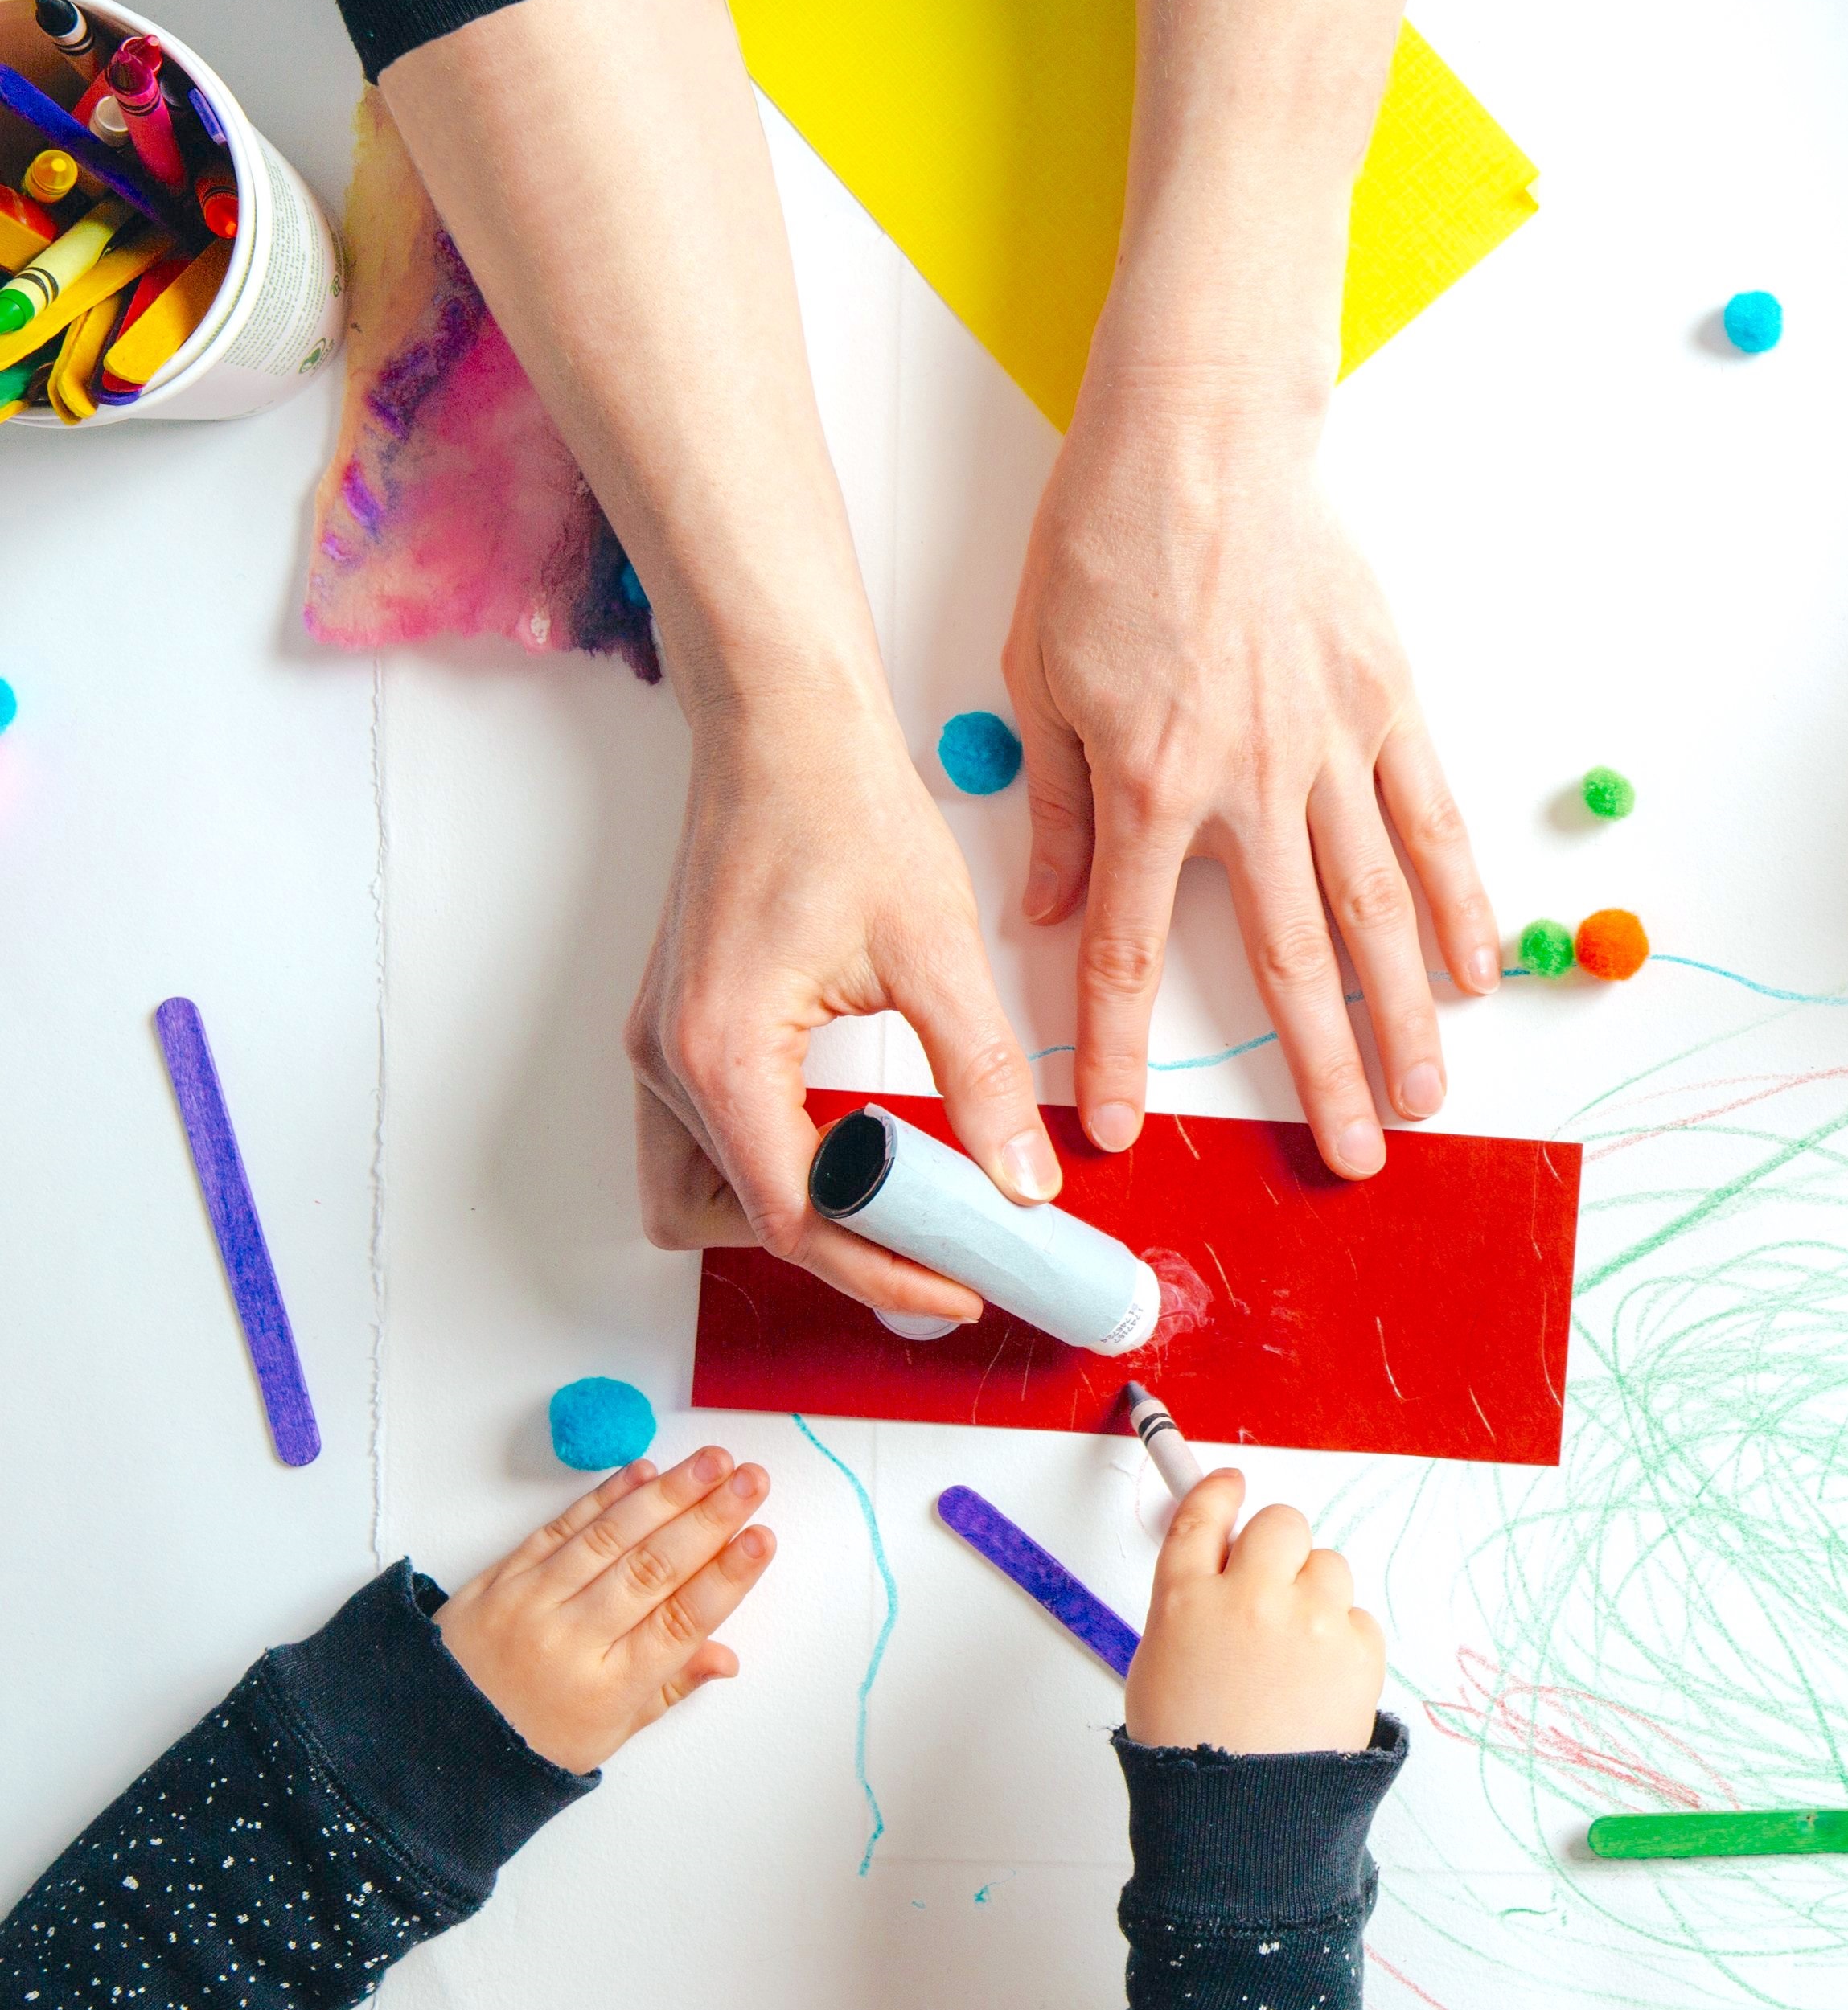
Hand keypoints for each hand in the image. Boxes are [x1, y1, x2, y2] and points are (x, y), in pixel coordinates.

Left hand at [436, 1448, 776, 1772]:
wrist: (427, 1736)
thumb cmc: (529, 1740)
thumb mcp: (607, 1734)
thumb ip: (669, 1687)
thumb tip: (725, 1657)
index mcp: (606, 1689)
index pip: (679, 1622)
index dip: (725, 1578)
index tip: (762, 1539)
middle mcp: (571, 1641)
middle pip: (652, 1569)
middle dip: (709, 1519)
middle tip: (752, 1481)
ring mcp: (533, 1603)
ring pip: (611, 1538)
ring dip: (668, 1493)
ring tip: (713, 1461)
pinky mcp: (502, 1576)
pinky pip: (561, 1527)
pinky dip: (604, 1496)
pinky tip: (643, 1471)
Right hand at [626, 691, 1055, 1324]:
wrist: (781, 724)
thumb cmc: (841, 809)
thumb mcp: (935, 950)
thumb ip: (981, 1076)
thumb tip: (1024, 1179)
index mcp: (722, 1052)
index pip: (796, 1218)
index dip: (887, 1269)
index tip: (966, 1285)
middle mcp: (668, 1060)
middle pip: (732, 1223)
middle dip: (833, 1253)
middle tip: (939, 1248)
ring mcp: (661, 1045)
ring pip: (699, 1191)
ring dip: (790, 1213)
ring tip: (903, 1200)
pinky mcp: (676, 1025)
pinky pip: (706, 1137)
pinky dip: (774, 1163)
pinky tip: (857, 1140)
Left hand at [1005, 392, 1501, 1178]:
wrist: (1199, 434)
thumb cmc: (1106, 539)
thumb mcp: (1037, 676)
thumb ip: (1055, 805)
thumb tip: (1043, 911)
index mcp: (1147, 783)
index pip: (1128, 949)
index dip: (1120, 1049)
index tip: (1118, 1127)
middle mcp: (1248, 783)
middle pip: (1288, 961)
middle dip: (1316, 1074)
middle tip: (1351, 1158)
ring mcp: (1330, 745)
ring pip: (1375, 909)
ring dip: (1403, 1015)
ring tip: (1427, 1095)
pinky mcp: (1388, 700)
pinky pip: (1430, 821)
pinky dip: (1461, 899)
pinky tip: (1479, 968)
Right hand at [1126, 1468, 1383, 1754]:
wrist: (1244, 1820)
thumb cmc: (1192, 1751)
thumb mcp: (1160, 1666)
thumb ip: (1189, 1603)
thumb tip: (1221, 1563)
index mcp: (1185, 1601)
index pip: (1203, 1515)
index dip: (1219, 1494)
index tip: (1230, 1487)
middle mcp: (1248, 1598)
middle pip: (1279, 1523)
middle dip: (1276, 1547)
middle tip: (1271, 1588)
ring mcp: (1308, 1620)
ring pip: (1328, 1564)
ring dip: (1314, 1595)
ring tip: (1293, 1655)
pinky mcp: (1357, 1649)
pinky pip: (1358, 1616)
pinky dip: (1343, 1641)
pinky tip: (1317, 1682)